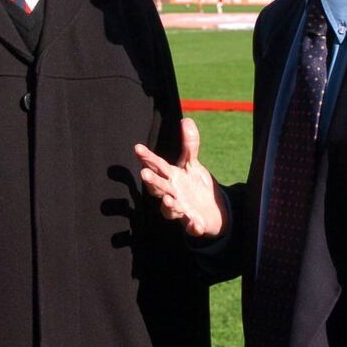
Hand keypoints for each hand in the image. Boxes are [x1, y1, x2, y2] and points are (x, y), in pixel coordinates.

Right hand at [135, 118, 226, 237]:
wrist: (209, 210)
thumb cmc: (193, 185)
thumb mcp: (192, 164)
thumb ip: (189, 145)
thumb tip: (186, 120)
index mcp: (170, 177)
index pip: (157, 166)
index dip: (147, 158)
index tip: (137, 148)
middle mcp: (171, 193)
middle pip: (159, 187)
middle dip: (152, 182)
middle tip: (144, 174)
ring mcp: (181, 209)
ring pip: (170, 209)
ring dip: (169, 205)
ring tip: (171, 200)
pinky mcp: (193, 223)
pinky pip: (192, 226)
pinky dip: (193, 227)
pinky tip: (196, 225)